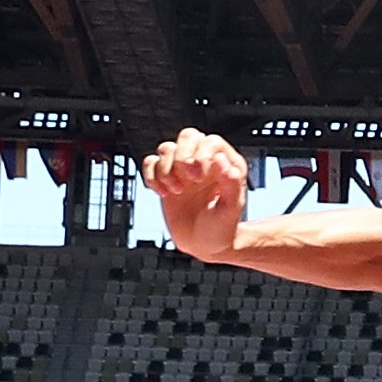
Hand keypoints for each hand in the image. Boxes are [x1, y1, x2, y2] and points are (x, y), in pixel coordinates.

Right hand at [144, 130, 251, 260]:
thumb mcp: (231, 209)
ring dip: (166, 169)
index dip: (201, 154)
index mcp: (226, 165)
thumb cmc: (223, 228)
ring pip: (167, 148)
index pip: (211, 142)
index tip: (199, 177)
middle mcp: (204, 163)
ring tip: (176, 191)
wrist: (205, 245)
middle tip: (186, 179)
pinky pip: (150, 163)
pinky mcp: (166, 179)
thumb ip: (230, 184)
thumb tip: (222, 160)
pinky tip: (162, 193)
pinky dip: (151, 176)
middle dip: (181, 155)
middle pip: (188, 136)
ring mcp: (184, 170)